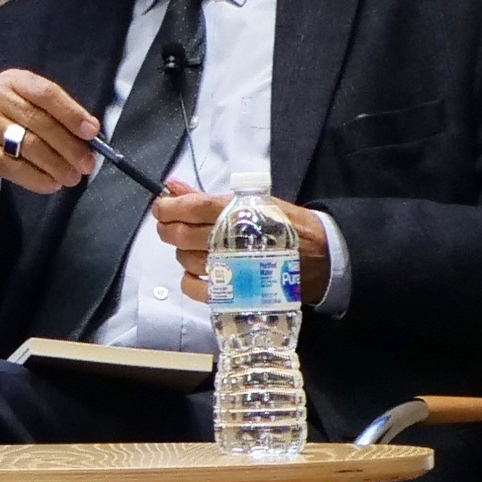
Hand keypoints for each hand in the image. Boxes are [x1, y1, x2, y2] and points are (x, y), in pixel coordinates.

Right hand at [0, 70, 102, 198]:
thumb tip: (90, 137)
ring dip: (56, 166)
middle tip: (87, 165)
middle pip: (41, 123)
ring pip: (30, 146)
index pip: (47, 93)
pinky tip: (50, 185)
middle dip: (70, 147)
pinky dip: (37, 178)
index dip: (72, 113)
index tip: (92, 132)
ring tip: (72, 178)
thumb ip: (50, 114)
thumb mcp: (18, 105)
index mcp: (13, 80)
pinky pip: (14, 166)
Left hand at [155, 190, 331, 304]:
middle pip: (182, 235)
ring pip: (185, 260)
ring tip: (190, 247)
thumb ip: (207, 198)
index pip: (191, 208)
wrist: (321, 257)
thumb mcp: (252, 203)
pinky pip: (195, 289)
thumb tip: (172, 187)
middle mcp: (231, 241)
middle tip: (166, 225)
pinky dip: (188, 280)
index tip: (160, 206)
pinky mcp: (234, 293)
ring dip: (180, 252)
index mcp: (238, 213)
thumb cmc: (285, 226)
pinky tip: (195, 272)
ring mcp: (231, 270)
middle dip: (167, 228)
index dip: (168, 207)